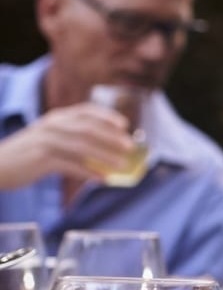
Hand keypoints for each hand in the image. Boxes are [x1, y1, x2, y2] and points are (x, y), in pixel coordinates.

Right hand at [0, 104, 132, 189]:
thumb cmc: (25, 154)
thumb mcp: (47, 137)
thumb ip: (70, 137)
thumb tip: (103, 148)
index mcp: (56, 118)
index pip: (86, 111)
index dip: (107, 117)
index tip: (125, 125)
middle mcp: (52, 126)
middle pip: (89, 129)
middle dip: (112, 138)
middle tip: (130, 147)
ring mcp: (46, 141)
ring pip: (83, 147)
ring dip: (106, 156)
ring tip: (122, 165)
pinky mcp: (42, 159)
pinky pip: (72, 165)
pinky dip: (89, 172)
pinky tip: (102, 178)